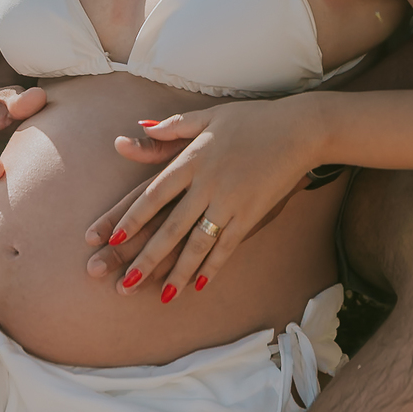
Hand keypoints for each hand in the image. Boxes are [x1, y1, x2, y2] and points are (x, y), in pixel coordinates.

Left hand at [83, 98, 319, 299]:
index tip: (113, 239)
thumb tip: (138, 130)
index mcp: (193, 159)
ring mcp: (231, 202)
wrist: (299, 129)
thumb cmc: (252, 120)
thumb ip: (172, 127)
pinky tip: (199, 285)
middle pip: (171, 226)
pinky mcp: (252, 214)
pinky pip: (228, 246)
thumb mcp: (209, 116)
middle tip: (126, 282)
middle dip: (148, 256)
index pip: (154, 194)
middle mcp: (208, 184)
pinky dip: (213, 267)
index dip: (133, 218)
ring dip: (179, 271)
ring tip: (163, 296)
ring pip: (199, 243)